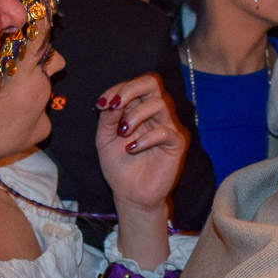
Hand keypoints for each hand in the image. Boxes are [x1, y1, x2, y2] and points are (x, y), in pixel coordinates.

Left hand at [95, 74, 185, 214]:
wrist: (130, 194)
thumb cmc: (119, 165)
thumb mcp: (104, 140)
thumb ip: (107, 119)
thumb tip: (111, 102)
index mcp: (137, 108)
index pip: (133, 85)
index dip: (116, 90)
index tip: (101, 105)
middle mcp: (154, 113)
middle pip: (152, 83)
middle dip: (130, 89)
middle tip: (115, 105)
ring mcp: (167, 126)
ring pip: (159, 103)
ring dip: (136, 115)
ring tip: (123, 132)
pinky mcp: (176, 144)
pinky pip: (166, 131)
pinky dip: (146, 138)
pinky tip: (132, 149)